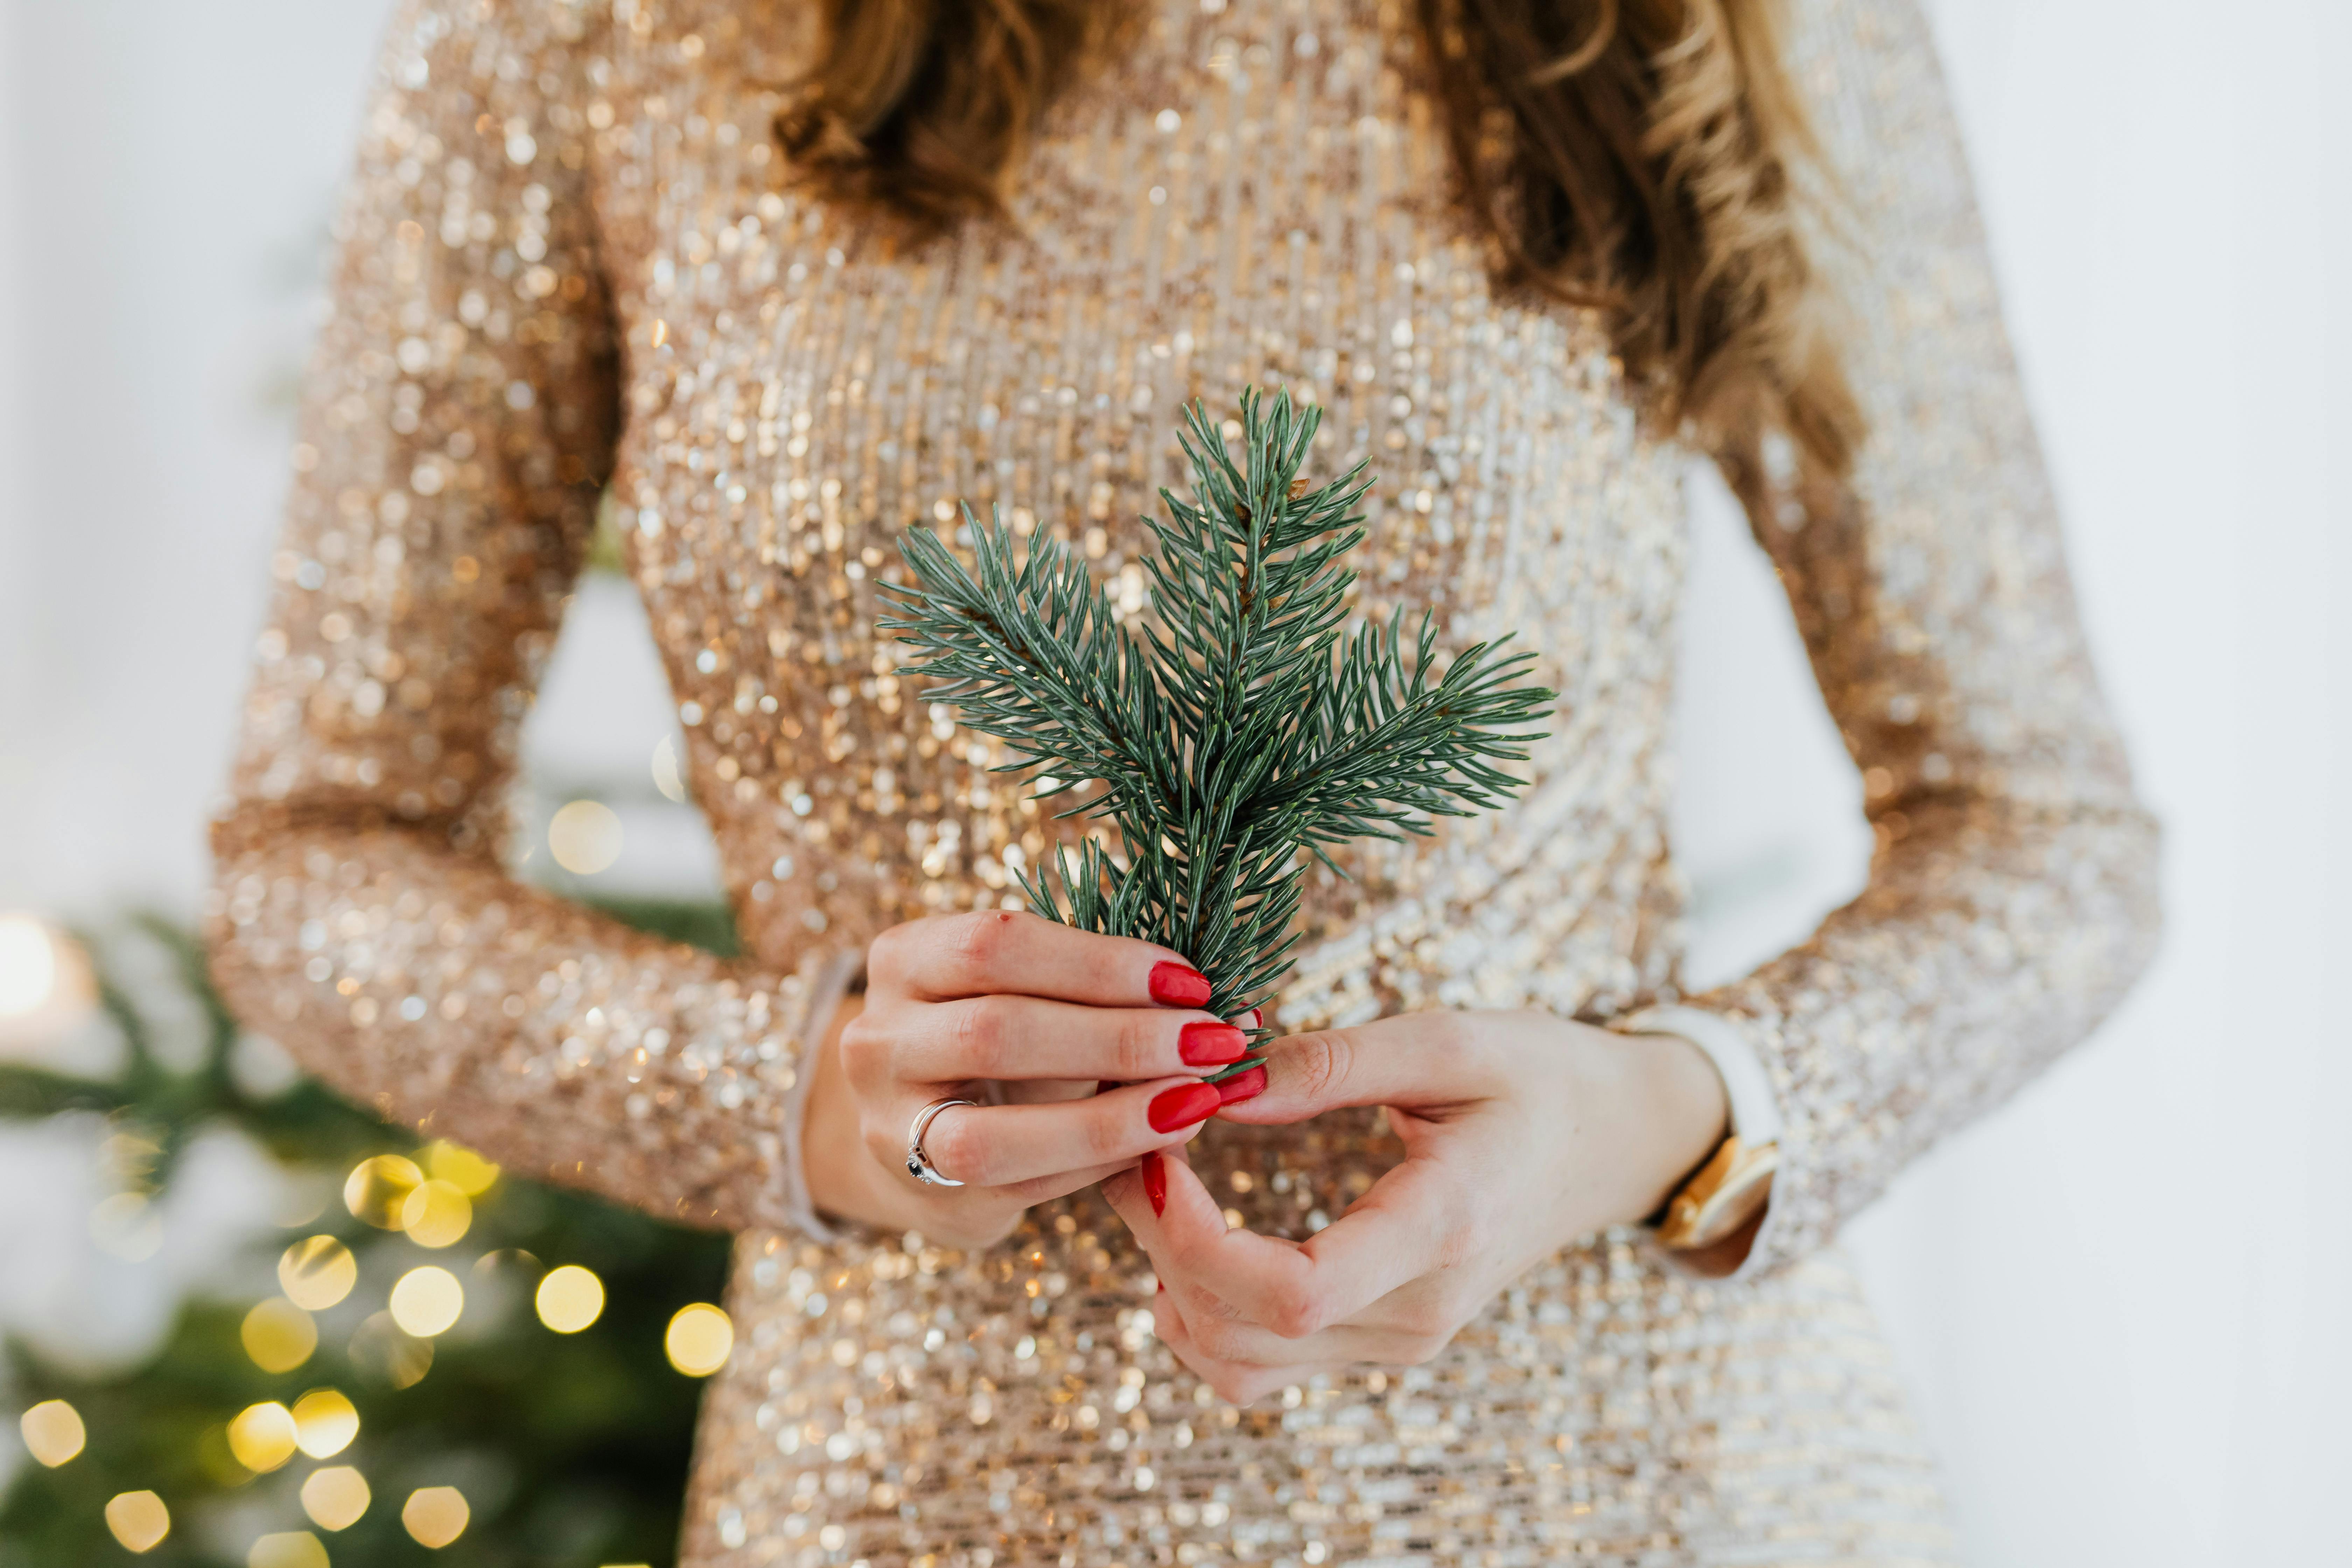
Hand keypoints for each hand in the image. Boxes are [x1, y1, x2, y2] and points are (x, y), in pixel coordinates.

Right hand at [801, 910, 1255, 1248]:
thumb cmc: (1000, 1031)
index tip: (1192, 979)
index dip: (1101, 962)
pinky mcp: (925, 1197)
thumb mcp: (1028, 986)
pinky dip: (1099, 1162)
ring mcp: (886, 1128)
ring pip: (992, 1136)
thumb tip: (1229, 1005)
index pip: (995, 944)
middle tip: (1214, 1040)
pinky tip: (1164, 1139)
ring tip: (1200, 1099)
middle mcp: (873, 1041)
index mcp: (901, 960)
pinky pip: (1020, 1187)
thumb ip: (1102, 986)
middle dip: (1120, 1038)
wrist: (917, 1120)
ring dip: (1112, 1118)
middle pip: (997, 1032)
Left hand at [1101, 1009, 1728, 1403]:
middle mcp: (1421, 1309)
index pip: (1296, 1291)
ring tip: (1155, 1181)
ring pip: (1237, 1362)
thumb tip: (1221, 1082)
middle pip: (1244, 1330)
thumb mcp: (1451, 1039)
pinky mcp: (1383, 1340)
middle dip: (1159, 1242)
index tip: (1159, 1155)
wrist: (1615, 1141)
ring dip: (1169, 1281)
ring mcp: (1401, 1339)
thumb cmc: (1541, 1075)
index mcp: (1445, 1227)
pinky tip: (1192, 1242)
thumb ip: (1333, 1062)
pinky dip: (1202, 1316)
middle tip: (1134, 1140)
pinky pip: (1260, 1366)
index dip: (1196, 1239)